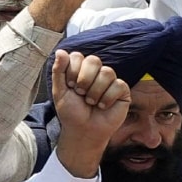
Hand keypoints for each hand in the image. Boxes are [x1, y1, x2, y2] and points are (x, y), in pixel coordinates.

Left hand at [51, 50, 129, 177]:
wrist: (83, 130)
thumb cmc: (71, 112)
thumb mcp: (59, 91)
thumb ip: (59, 71)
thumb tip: (60, 51)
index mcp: (80, 70)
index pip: (78, 56)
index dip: (73, 70)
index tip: (70, 85)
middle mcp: (95, 73)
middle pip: (94, 60)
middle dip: (84, 79)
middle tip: (80, 93)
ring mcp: (110, 80)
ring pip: (107, 72)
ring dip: (95, 91)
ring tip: (91, 102)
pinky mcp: (122, 90)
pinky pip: (118, 85)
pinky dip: (107, 98)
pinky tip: (103, 106)